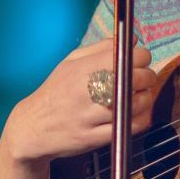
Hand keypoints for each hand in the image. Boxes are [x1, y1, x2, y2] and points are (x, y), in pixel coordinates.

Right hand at [0, 39, 157, 164]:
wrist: (32, 127)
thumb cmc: (56, 91)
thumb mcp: (71, 62)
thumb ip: (102, 48)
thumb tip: (133, 40)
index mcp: (83, 68)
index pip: (130, 56)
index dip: (142, 57)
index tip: (140, 61)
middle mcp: (87, 90)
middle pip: (137, 79)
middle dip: (147, 78)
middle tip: (143, 80)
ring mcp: (90, 116)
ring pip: (135, 104)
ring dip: (144, 100)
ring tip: (138, 97)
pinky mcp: (93, 138)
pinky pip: (128, 127)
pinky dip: (138, 119)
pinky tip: (134, 114)